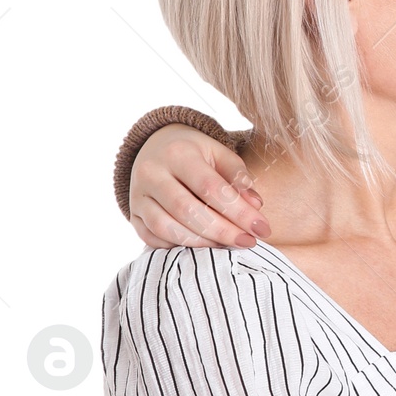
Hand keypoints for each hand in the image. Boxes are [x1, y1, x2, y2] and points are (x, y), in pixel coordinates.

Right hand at [128, 125, 270, 248]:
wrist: (156, 147)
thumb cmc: (196, 153)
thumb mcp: (219, 153)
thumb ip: (238, 175)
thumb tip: (256, 204)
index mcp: (177, 153)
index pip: (211, 188)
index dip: (239, 212)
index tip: (262, 228)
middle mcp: (151, 173)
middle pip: (188, 211)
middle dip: (223, 231)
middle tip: (249, 242)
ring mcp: (138, 196)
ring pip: (167, 228)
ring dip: (202, 243)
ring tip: (229, 245)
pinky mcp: (133, 215)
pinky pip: (153, 238)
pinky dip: (178, 247)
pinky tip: (203, 247)